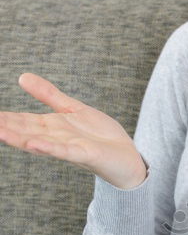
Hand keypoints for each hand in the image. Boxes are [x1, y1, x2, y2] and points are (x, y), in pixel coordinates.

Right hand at [0, 72, 147, 189]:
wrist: (127, 156)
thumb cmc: (100, 136)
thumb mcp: (72, 109)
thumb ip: (48, 95)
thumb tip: (22, 77)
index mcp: (52, 127)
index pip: (21, 121)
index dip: (4, 118)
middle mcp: (56, 139)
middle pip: (25, 132)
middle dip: (5, 128)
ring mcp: (70, 148)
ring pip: (40, 143)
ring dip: (19, 139)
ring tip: (0, 133)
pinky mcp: (86, 155)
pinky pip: (65, 152)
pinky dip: (50, 148)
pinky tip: (34, 144)